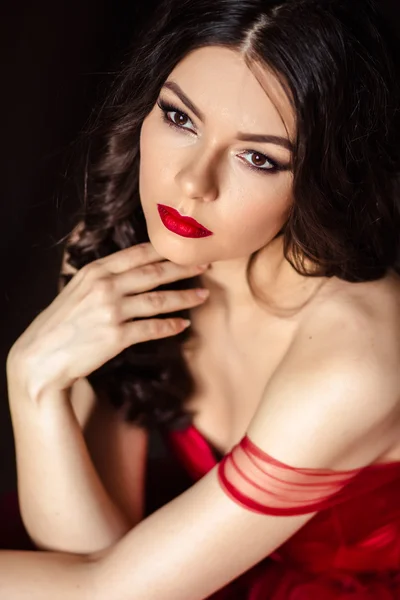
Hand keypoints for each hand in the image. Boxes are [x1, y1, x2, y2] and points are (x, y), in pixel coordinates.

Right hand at [7, 243, 209, 398]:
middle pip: (153, 273)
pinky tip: (183, 325)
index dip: (166, 251)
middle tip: (205, 265)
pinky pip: (152, 328)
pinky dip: (170, 326)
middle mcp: (105, 287)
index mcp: (95, 271)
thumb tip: (131, 271)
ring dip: (185, 298)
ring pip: (158, 300)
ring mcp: (111, 311)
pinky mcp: (116, 337)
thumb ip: (102, 278)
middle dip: (183, 268)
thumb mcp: (77, 290)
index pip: (138, 254)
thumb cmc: (60, 324)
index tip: (187, 248)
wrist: (42, 357)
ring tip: (203, 295)